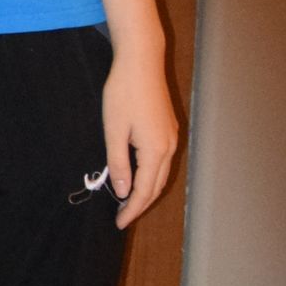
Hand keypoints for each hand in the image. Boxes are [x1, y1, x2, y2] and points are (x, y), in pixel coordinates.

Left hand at [102, 43, 178, 228]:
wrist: (142, 61)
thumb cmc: (123, 93)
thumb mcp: (114, 130)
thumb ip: (118, 162)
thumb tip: (122, 191)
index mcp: (155, 150)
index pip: (144, 191)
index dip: (131, 209)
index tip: (118, 223)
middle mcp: (169, 147)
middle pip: (156, 186)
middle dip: (140, 204)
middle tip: (121, 217)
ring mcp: (171, 137)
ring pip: (161, 174)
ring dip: (146, 190)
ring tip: (127, 202)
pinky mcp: (168, 128)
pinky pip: (162, 161)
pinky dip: (151, 175)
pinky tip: (138, 176)